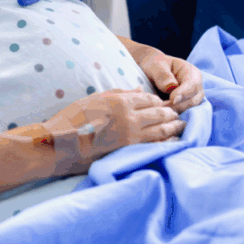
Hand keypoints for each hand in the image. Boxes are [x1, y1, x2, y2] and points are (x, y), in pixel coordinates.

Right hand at [40, 88, 185, 174]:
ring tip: (182, 127)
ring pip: (161, 131)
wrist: (61, 144)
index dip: (158, 100)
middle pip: (159, 113)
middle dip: (172, 114)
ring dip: (174, 128)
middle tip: (181, 115)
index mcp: (120, 101)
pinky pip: (154, 146)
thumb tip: (139, 90)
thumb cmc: (73, 118)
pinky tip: (173, 143)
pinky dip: (166, 143)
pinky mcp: (129, 153)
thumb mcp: (94, 98)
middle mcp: (129, 118)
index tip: (166, 103)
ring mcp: (131, 137)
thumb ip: (118, 94)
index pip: (148, 98)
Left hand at [126, 42, 203, 113]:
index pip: (193, 85)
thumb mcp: (155, 65)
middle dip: (179, 106)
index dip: (184, 93)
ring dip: (176, 113)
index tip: (172, 99)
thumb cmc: (153, 65)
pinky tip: (164, 119)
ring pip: (190, 111)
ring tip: (161, 112)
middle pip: (194, 100)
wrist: (150, 72)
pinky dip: (174, 118)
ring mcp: (191, 100)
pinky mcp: (185, 109)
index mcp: (191, 72)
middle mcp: (195, 88)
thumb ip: (162, 74)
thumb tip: (171, 87)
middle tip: (163, 108)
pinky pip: (184, 116)